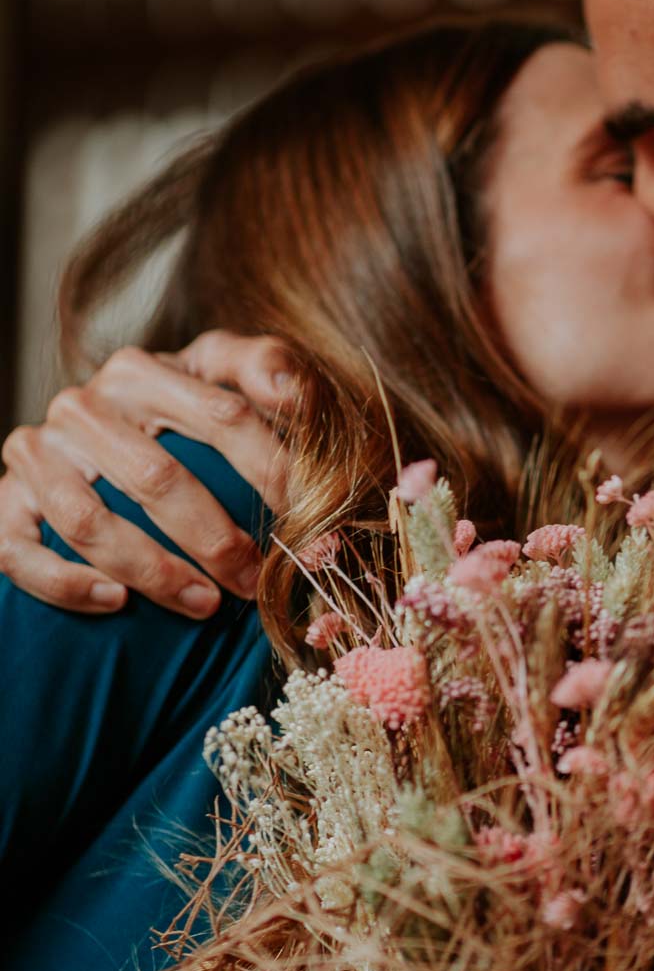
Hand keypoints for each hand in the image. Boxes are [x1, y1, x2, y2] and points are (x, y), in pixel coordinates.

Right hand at [0, 334, 295, 618]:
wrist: (100, 436)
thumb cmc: (180, 411)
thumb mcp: (224, 376)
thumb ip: (269, 366)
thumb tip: (291, 392)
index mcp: (141, 371)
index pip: (222, 415)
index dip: (271, 470)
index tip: (306, 517)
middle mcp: (81, 407)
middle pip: (156, 477)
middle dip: (216, 538)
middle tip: (256, 579)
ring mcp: (37, 455)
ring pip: (89, 522)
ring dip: (153, 572)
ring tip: (206, 604)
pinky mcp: (6, 504)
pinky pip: (20, 553)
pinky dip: (68, 583)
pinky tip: (118, 603)